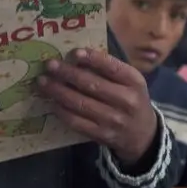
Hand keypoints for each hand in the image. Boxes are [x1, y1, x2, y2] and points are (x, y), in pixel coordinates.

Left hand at [36, 48, 157, 165]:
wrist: (143, 135)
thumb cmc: (131, 99)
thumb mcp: (130, 82)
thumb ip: (110, 70)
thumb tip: (76, 57)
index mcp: (134, 82)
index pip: (112, 67)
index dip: (93, 59)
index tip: (74, 52)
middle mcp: (126, 101)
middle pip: (92, 85)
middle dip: (67, 74)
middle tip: (50, 65)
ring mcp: (114, 120)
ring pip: (81, 104)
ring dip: (59, 92)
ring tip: (43, 83)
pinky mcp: (102, 135)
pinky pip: (77, 122)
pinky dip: (62, 112)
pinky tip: (52, 103)